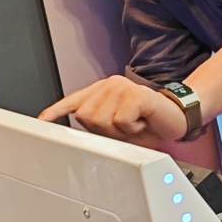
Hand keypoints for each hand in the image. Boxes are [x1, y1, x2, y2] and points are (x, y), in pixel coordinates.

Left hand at [39, 75, 187, 146]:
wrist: (178, 118)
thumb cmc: (149, 124)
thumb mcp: (119, 128)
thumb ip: (99, 126)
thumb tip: (81, 136)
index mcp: (103, 92)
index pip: (75, 100)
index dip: (58, 111)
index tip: (44, 119)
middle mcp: (110, 85)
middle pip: (85, 116)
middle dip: (103, 130)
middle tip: (124, 128)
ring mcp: (121, 87)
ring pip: (101, 121)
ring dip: (119, 131)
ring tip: (134, 124)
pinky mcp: (134, 94)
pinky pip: (120, 121)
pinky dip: (131, 129)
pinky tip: (142, 122)